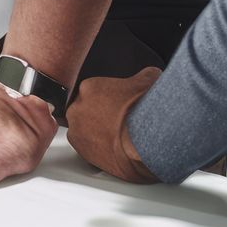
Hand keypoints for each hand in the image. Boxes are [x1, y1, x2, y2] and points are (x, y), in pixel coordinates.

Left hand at [66, 69, 161, 183]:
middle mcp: (77, 108)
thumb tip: (149, 75)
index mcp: (89, 87)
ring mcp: (77, 131)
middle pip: (84, 110)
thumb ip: (143, 75)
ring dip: (95, 132)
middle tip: (116, 121)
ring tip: (115, 136)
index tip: (117, 105)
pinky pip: (87, 148)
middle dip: (98, 115)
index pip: (92, 91)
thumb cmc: (144, 113)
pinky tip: (113, 147)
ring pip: (83, 129)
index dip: (107, 99)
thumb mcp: (148, 81)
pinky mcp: (81, 152)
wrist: (145, 142)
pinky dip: (97, 148)